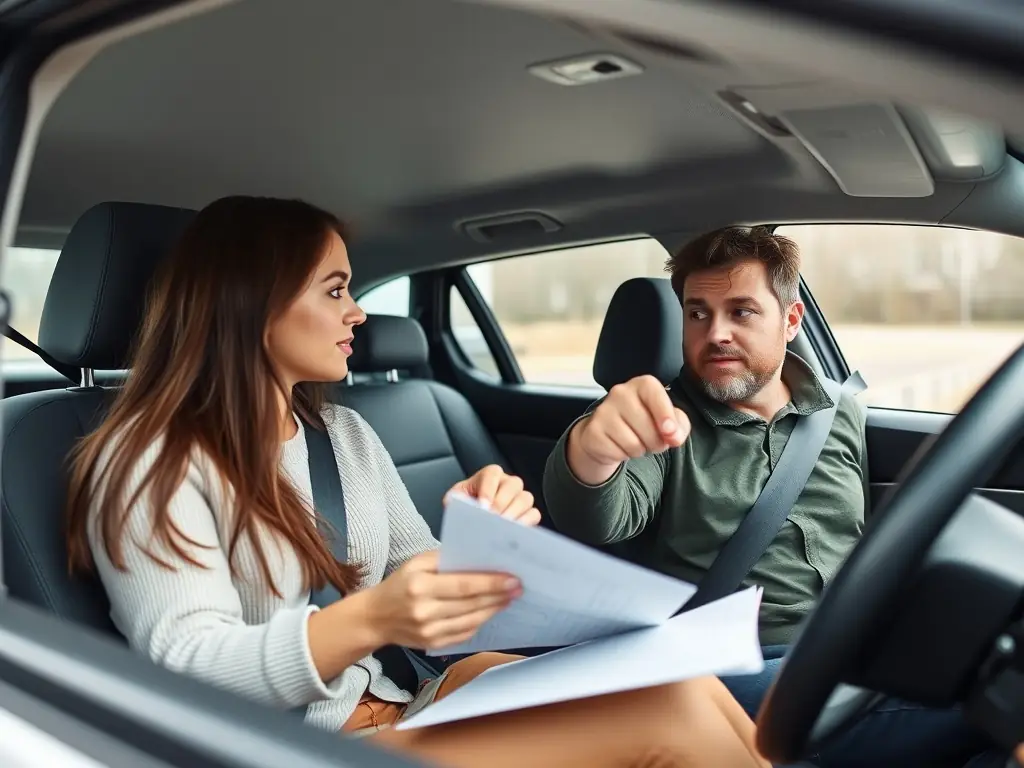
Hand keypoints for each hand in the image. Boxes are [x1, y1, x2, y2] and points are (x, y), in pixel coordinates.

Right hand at [364, 550, 521, 649]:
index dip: (491, 583)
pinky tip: (490, 611)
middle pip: (471, 604)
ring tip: (508, 598)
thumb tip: (477, 557)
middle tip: (518, 587)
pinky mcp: (433, 645)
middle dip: (498, 596)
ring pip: (472, 620)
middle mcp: (425, 611)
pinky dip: (480, 622)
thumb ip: (444, 558)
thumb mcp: (415, 563)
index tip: (512, 578)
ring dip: (494, 610)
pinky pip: (464, 634)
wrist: (375, 618)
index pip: (463, 585)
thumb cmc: (399, 585)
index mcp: (420, 586)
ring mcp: (429, 631)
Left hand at [445, 464, 541, 525]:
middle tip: (492, 520)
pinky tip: (512, 534)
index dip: (488, 490)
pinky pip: (533, 514)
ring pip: (525, 498)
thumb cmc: (462, 506)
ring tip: (501, 529)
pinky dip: (525, 523)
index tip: (482, 507)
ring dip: (514, 514)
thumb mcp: (454, 500)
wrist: (467, 519)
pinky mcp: (527, 512)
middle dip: (502, 503)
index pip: (492, 474)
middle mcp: (506, 482)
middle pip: (513, 484)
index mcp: (488, 474)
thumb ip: (458, 500)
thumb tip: (467, 507)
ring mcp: (519, 496)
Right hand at [568, 375, 689, 483]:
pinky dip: (624, 455)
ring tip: (635, 441)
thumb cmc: (644, 422)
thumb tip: (673, 436)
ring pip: (634, 443)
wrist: (608, 433)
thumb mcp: (668, 420)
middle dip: (657, 442)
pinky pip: (618, 452)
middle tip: (651, 439)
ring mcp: (603, 411)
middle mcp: (620, 393)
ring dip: (640, 450)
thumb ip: (679, 426)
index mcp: (642, 385)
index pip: (654, 393)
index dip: (665, 414)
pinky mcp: (593, 431)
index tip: (670, 432)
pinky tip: (620, 446)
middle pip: (648, 427)